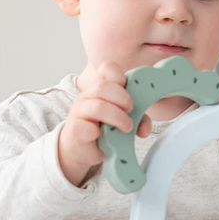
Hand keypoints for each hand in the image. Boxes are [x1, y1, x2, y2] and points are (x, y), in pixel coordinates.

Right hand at [58, 61, 151, 186]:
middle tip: (130, 110)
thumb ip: (138, 120)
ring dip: (117, 117)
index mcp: (101, 89)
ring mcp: (79, 112)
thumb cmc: (103, 130)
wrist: (82, 150)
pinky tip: (102, 137)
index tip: (130, 91)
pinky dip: (97, 132)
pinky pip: (85, 127)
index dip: (120, 77)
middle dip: (123, 98)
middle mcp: (88, 97)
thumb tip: (144, 129)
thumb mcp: (124, 121)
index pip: (107, 69)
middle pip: (103, 86)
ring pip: (98, 107)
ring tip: (127, 127)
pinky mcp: (74, 129)